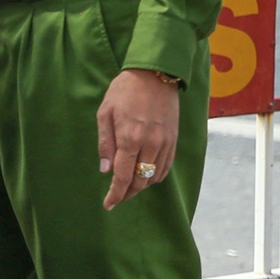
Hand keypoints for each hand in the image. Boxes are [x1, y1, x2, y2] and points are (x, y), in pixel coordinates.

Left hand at [97, 68, 179, 209]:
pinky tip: (145, 176)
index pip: (122, 177)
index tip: (108, 204)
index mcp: (130, 138)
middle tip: (116, 197)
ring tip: (128, 187)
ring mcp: (165, 143)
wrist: (155, 73)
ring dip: (140, 186)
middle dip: (127, 193)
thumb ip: (105, 143)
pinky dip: (155, 176)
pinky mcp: (174, 140)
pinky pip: (165, 167)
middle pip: (139, 181)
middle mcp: (150, 145)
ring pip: (153, 177)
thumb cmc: (125, 90)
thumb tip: (105, 170)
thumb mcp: (105, 113)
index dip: (115, 194)